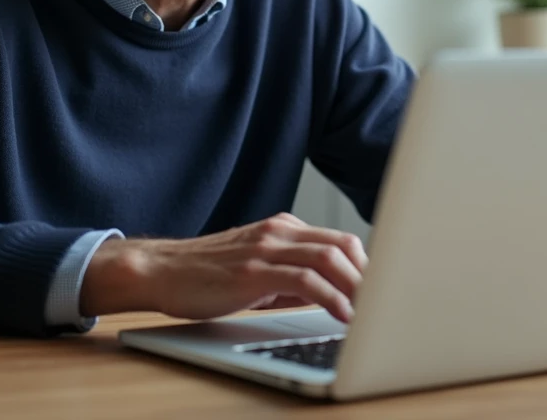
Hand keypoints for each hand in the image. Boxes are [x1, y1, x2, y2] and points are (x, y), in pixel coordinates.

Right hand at [80, 213, 367, 323]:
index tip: (384, 293)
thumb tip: (330, 300)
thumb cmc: (205, 276)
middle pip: (343, 245)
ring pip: (330, 259)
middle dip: (371, 277)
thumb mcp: (256, 272)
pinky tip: (343, 317)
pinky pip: (306, 281)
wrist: (160, 270)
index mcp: (282, 230)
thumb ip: (291, 280)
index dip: (368, 267)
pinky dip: (333, 299)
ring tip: (373, 314)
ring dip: (358, 289)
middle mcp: (279, 232)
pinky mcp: (254, 271)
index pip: (340, 241)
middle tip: (387, 305)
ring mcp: (266, 248)